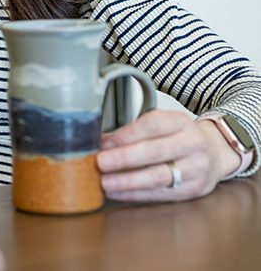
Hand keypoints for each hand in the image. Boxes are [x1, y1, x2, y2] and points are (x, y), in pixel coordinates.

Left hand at [97, 109, 240, 201]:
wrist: (215, 153)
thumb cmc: (179, 137)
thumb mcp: (163, 124)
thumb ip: (135, 131)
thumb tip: (102, 142)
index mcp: (181, 122)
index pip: (152, 125)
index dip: (126, 134)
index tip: (104, 142)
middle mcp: (192, 144)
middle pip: (154, 151)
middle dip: (124, 158)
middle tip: (100, 162)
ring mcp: (196, 168)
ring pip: (158, 176)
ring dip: (128, 181)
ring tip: (105, 182)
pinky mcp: (194, 190)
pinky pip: (161, 193)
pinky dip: (136, 194)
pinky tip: (118, 192)